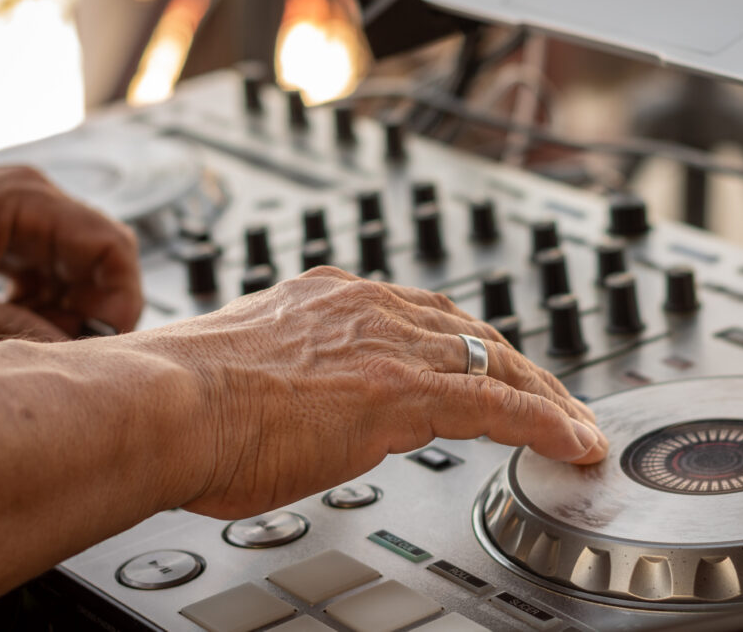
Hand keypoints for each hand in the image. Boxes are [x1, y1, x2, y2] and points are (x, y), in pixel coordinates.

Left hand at [0, 165, 141, 343]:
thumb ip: (10, 325)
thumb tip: (67, 354)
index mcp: (26, 201)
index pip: (110, 244)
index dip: (122, 295)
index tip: (107, 338)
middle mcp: (35, 200)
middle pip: (102, 255)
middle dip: (96, 304)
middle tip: (71, 344)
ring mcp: (24, 214)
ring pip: (80, 265)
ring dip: (70, 305)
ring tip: (38, 335)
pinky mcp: (12, 231)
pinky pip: (52, 266)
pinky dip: (48, 298)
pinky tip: (20, 319)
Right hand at [127, 266, 607, 518]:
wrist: (167, 404)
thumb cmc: (184, 400)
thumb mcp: (246, 369)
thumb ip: (287, 375)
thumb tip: (289, 403)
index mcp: (330, 300)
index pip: (422, 316)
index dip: (464, 344)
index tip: (483, 365)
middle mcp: (370, 311)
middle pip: (472, 334)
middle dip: (518, 366)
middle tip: (550, 396)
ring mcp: (392, 347)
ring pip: (498, 364)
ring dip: (544, 396)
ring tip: (574, 426)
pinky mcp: (406, 392)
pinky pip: (500, 406)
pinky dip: (546, 424)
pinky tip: (573, 442)